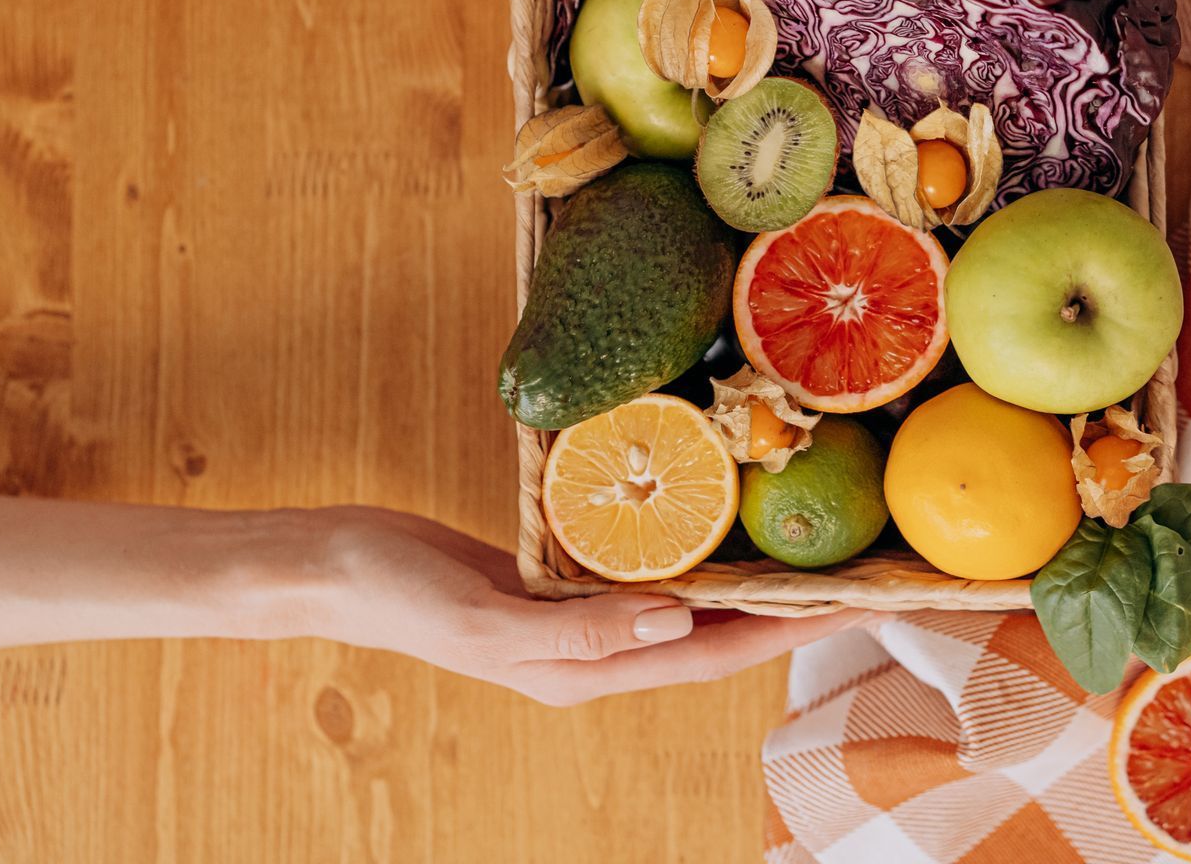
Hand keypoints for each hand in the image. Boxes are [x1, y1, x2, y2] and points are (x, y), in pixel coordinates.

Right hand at [307, 506, 876, 705]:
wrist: (336, 564)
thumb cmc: (401, 592)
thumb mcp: (486, 618)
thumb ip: (580, 633)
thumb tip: (679, 623)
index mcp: (583, 674)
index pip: (708, 659)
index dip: (782, 635)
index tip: (851, 604)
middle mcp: (592, 653)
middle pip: (711, 637)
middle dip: (784, 612)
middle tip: (854, 570)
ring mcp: (576, 618)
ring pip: (683, 603)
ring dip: (742, 582)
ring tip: (802, 543)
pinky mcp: (558, 581)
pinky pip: (642, 571)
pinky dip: (685, 551)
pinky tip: (709, 517)